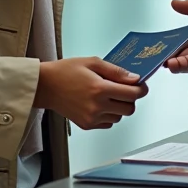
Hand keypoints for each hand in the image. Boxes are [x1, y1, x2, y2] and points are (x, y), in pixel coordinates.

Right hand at [34, 58, 149, 130]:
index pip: (132, 94)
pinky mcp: (87, 125)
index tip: (142, 86)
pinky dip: (109, 114)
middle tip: (125, 89)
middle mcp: (97, 106)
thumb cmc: (66, 71)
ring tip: (108, 95)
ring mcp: (92, 118)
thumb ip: (116, 71)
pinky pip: (108, 123)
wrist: (46, 86)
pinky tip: (100, 103)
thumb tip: (134, 78)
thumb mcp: (92, 62)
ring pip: (119, 117)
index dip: (141, 90)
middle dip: (131, 99)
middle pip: (129, 109)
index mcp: (100, 89)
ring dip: (119, 107)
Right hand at [164, 0, 187, 73]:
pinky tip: (177, 63)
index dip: (174, 40)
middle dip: (172, 53)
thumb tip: (175, 3)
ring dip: (176, 61)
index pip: (186, 38)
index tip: (162, 42)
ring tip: (167, 61)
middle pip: (184, 52)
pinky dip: (185, 65)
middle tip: (159, 53)